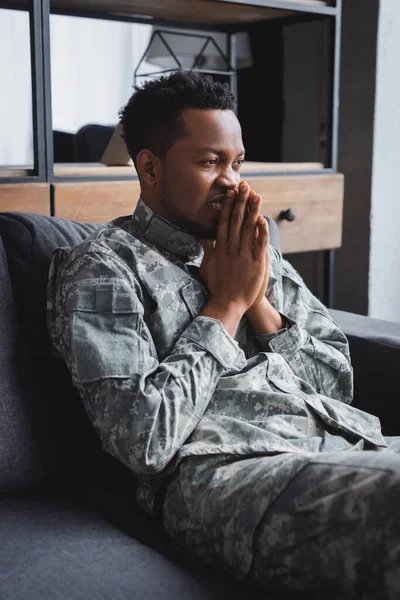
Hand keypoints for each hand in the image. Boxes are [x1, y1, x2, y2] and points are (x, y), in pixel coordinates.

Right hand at [199, 181, 268, 334]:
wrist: (226, 304)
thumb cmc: (217, 287)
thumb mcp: (208, 266)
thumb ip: (208, 250)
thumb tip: (204, 237)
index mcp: (220, 248)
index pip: (224, 222)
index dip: (229, 206)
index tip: (231, 193)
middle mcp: (231, 249)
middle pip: (236, 221)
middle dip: (241, 202)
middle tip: (244, 186)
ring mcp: (243, 256)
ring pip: (249, 229)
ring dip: (252, 211)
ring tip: (256, 196)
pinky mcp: (255, 264)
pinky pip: (259, 245)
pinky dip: (261, 232)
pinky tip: (263, 219)